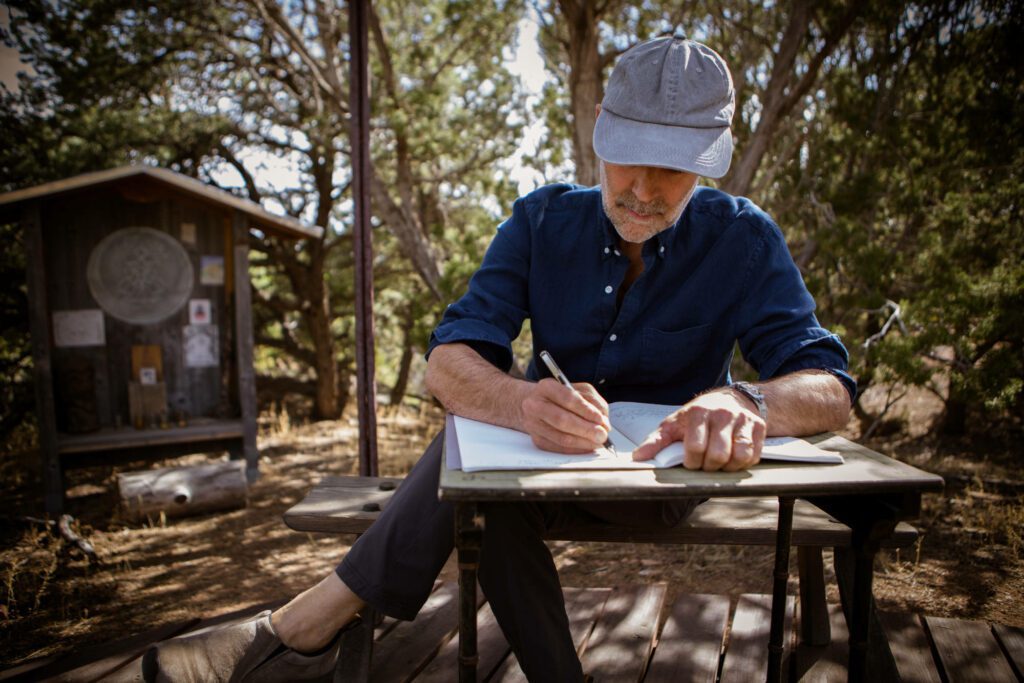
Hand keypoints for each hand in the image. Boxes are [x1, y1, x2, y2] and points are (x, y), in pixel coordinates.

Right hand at [520, 378, 610, 453]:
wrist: (532, 404)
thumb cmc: (557, 396)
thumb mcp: (576, 388)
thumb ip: (591, 400)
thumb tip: (602, 420)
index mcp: (547, 387)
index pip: (568, 399)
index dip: (586, 411)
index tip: (601, 419)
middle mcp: (536, 405)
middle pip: (562, 420)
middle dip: (586, 429)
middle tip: (602, 434)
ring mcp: (534, 424)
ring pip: (561, 438)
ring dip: (584, 442)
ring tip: (598, 442)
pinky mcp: (537, 439)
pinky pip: (559, 448)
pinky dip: (576, 449)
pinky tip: (587, 446)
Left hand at [632, 389, 765, 470]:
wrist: (731, 399)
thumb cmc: (698, 416)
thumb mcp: (675, 424)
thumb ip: (656, 441)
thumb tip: (637, 458)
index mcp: (698, 413)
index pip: (695, 447)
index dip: (692, 462)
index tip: (690, 461)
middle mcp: (722, 414)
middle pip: (718, 455)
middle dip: (709, 467)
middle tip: (706, 463)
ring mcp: (743, 420)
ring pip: (739, 457)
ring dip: (728, 467)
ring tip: (720, 462)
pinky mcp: (758, 428)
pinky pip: (753, 456)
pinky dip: (743, 463)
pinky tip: (734, 458)